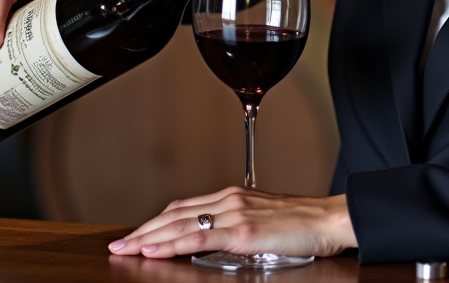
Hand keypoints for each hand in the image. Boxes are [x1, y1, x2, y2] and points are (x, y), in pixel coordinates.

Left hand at [107, 188, 356, 258]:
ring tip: (125, 249)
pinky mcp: (242, 232)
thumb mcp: (265, 220)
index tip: (137, 234)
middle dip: (143, 231)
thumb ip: (239, 226)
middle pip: (174, 214)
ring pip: (179, 224)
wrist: (330, 219)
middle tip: (118, 245)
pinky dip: (172, 244)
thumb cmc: (304, 223)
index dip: (157, 221)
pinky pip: (199, 237)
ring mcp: (234, 214)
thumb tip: (219, 239)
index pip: (183, 207)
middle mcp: (229, 200)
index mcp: (234, 197)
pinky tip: (154, 251)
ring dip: (148, 238)